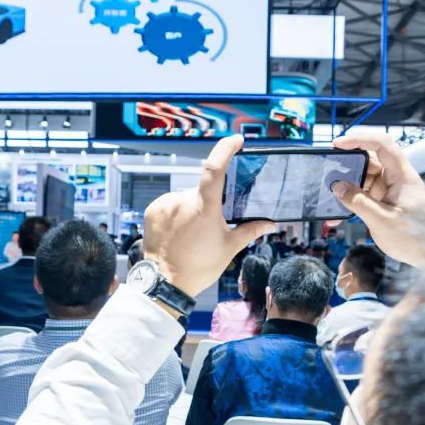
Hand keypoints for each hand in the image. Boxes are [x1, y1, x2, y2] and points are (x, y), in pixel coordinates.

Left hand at [143, 135, 275, 296]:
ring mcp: (165, 204)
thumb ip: (250, 230)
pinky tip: (177, 232)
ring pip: (184, 197)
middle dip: (208, 202)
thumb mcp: (229, 248)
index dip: (226, 149)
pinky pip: (169, 204)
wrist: (165, 283)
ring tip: (191, 233)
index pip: (215, 168)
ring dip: (190, 208)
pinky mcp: (152, 210)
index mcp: (204, 207)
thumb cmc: (199, 267)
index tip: (237, 141)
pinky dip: (175, 213)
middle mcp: (182, 200)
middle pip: (201, 189)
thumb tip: (271, 224)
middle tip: (209, 225)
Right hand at [330, 128, 424, 268]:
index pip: (382, 143)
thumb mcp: (382, 221)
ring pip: (365, 178)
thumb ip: (358, 202)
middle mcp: (397, 178)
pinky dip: (352, 201)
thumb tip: (337, 187)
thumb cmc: (415, 239)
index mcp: (402, 175)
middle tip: (328, 175)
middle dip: (347, 167)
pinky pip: (365, 195)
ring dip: (347, 188)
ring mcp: (391, 190)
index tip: (337, 144)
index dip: (359, 138)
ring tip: (329, 200)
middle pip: (370, 160)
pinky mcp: (386, 202)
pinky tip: (338, 215)